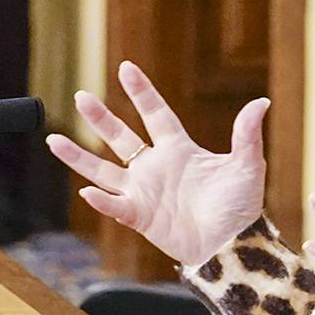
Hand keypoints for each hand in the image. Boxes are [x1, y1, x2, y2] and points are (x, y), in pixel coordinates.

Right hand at [45, 61, 269, 266]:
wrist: (233, 246)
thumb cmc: (241, 208)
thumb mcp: (248, 167)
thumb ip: (247, 134)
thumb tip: (261, 102)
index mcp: (180, 150)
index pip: (156, 114)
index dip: (141, 92)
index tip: (126, 68)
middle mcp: (156, 167)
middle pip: (121, 137)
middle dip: (100, 118)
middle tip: (81, 96)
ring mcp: (145, 192)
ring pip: (103, 170)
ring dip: (79, 157)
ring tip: (54, 139)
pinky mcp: (140, 218)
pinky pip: (114, 206)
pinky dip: (100, 200)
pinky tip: (86, 190)